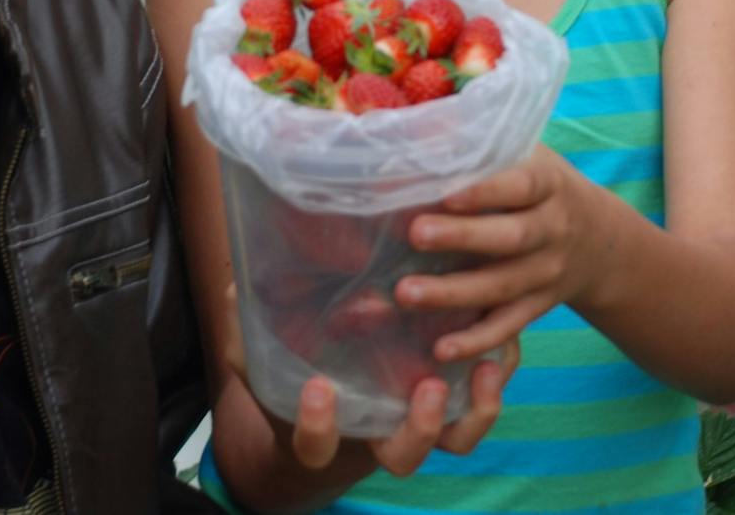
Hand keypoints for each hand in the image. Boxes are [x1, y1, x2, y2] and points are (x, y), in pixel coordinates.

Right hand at [222, 284, 517, 478]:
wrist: (339, 380)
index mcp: (324, 427)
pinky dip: (497, 372)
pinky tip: (499, 334)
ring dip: (471, 411)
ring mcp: (418, 416)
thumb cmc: (297, 362)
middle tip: (425, 391)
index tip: (316, 391)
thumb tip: (236, 278)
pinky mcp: (453, 390)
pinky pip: (482, 394)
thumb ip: (249, 323)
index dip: (317, 427)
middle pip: (403, 456)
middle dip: (418, 431)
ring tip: (480, 366)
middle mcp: (377, 431)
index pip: (315, 445)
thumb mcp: (266, 347)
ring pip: (453, 438)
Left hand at [393, 147, 594, 362]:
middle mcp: (554, 229)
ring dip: (454, 293)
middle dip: (462, 238)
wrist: (601, 241)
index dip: (486, 191)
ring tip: (405, 294)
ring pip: (503, 287)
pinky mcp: (539, 307)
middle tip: (415, 234)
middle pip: (510, 238)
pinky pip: (509, 327)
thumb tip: (414, 122)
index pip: (521, 185)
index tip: (446, 193)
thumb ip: (477, 142)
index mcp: (548, 183)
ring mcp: (548, 273)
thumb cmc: (538, 185)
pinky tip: (441, 350)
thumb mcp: (524, 153)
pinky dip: (477, 340)